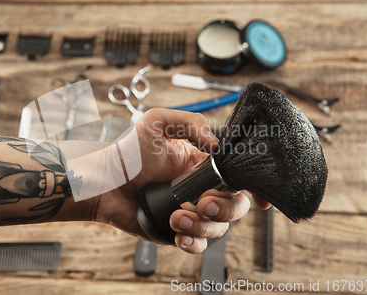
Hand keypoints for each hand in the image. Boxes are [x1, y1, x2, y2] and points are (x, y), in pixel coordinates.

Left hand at [93, 108, 266, 253]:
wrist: (105, 181)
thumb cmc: (129, 151)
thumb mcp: (157, 122)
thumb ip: (191, 124)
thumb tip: (218, 145)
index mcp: (203, 164)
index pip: (239, 176)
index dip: (256, 188)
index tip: (261, 198)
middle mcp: (201, 188)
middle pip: (236, 206)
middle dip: (226, 208)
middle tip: (202, 203)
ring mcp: (191, 211)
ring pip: (219, 227)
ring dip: (203, 225)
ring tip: (177, 215)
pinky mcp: (177, 230)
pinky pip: (199, 244)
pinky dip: (194, 242)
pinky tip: (179, 233)